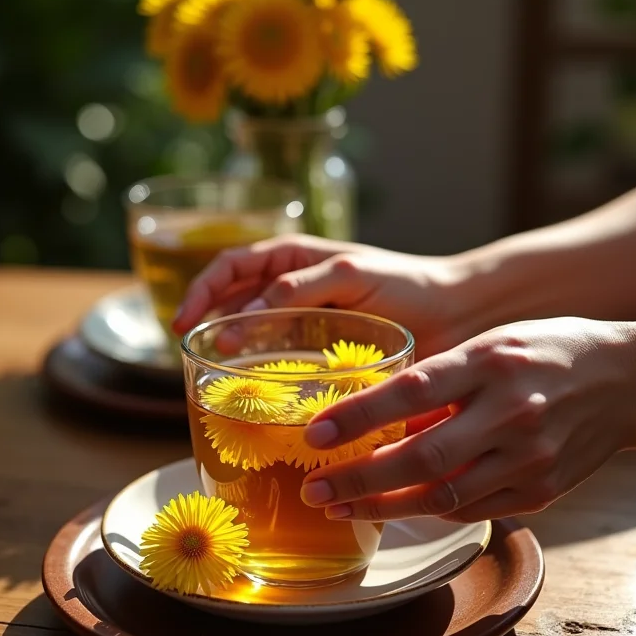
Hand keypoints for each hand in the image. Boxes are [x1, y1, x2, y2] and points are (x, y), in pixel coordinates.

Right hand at [172, 234, 465, 358]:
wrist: (451, 314)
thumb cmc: (406, 283)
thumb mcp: (350, 274)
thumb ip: (300, 287)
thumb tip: (248, 313)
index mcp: (295, 256)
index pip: (233, 265)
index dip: (203, 290)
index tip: (184, 320)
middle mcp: (292, 284)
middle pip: (232, 295)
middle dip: (205, 317)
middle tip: (189, 347)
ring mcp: (304, 317)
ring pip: (250, 326)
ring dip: (229, 341)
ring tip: (214, 367)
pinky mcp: (320, 347)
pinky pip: (278, 353)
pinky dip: (259, 363)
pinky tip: (252, 379)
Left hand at [299, 318, 635, 522]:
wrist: (626, 380)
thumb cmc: (543, 353)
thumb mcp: (488, 346)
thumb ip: (437, 382)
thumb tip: (375, 417)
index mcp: (490, 362)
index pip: (412, 391)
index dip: (358, 416)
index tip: (314, 435)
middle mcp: (511, 412)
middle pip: (422, 458)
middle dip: (359, 480)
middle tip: (314, 490)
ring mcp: (530, 458)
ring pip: (443, 497)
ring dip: (384, 507)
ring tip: (341, 507)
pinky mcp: (542, 491)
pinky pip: (471, 511)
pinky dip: (427, 511)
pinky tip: (394, 507)